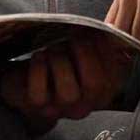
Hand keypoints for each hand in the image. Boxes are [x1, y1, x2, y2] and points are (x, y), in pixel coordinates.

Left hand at [0, 33, 128, 133]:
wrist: (25, 83)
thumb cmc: (57, 65)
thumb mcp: (78, 56)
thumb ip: (94, 46)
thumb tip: (102, 30)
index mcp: (101, 93)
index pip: (114, 75)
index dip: (104, 50)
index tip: (93, 29)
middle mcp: (84, 106)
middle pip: (94, 85)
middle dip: (84, 54)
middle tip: (73, 35)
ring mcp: (61, 109)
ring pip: (68, 93)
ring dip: (60, 61)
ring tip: (53, 47)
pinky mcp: (38, 107)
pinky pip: (39, 94)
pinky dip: (39, 69)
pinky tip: (39, 56)